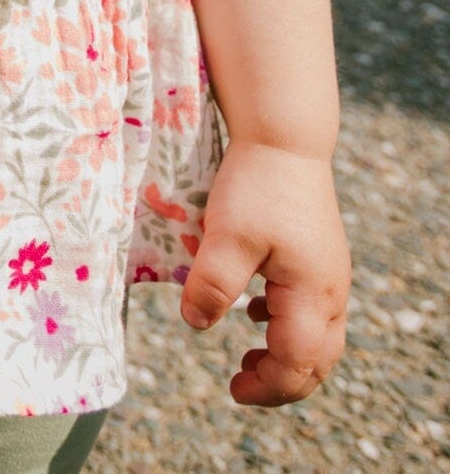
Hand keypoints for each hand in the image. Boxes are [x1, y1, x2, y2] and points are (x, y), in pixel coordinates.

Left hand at [179, 138, 349, 405]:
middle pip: (318, 361)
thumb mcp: (226, 235)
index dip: (266, 387)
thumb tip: (196, 326)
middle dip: (282, 382)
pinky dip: (286, 325)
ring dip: (287, 356)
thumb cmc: (255, 185)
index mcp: (311, 294)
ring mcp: (329, 273)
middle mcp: (330, 291)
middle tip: (240, 384)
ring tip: (247, 359)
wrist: (284, 138)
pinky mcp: (319, 256)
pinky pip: (313, 310)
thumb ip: (212, 284)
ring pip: (320, 337)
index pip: (297, 364)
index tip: (231, 389)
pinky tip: (255, 312)